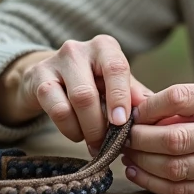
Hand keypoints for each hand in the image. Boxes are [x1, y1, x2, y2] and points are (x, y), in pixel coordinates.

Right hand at [0, 35, 151, 153]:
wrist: (50, 78)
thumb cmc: (93, 83)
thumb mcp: (116, 86)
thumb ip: (135, 97)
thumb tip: (156, 114)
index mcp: (105, 47)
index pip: (116, 68)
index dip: (120, 98)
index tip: (122, 123)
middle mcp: (79, 49)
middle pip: (89, 93)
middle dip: (100, 126)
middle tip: (108, 145)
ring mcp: (55, 62)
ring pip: (73, 103)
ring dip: (86, 130)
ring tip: (94, 142)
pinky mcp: (37, 78)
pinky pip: (55, 110)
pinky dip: (69, 129)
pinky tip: (76, 134)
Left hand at [121, 82, 193, 193]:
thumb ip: (191, 101)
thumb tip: (141, 110)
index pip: (178, 98)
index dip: (149, 107)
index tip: (135, 113)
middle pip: (172, 138)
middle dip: (138, 139)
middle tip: (123, 137)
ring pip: (172, 167)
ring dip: (141, 162)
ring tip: (128, 154)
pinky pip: (180, 189)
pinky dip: (152, 183)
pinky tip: (139, 172)